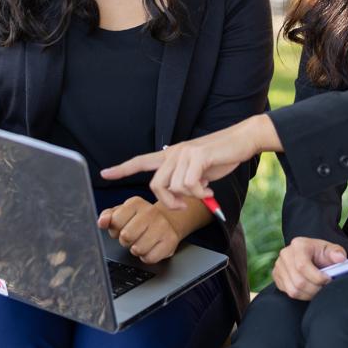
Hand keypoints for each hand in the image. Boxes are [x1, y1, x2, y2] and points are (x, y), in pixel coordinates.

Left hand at [96, 197, 180, 263]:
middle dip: (125, 241)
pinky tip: (150, 247)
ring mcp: (162, 226)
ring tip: (141, 241)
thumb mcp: (122, 213)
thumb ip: (108, 216)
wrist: (167, 222)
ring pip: (138, 249)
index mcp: (135, 203)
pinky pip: (150, 258)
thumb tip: (102, 221)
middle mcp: (150, 212)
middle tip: (132, 236)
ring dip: (136, 250)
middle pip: (126, 236)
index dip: (115, 229)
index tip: (121, 228)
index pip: (115, 221)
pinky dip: (147, 257)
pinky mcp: (170, 240)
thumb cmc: (140, 220)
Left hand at [100, 114, 282, 209]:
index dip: (122, 168)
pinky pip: (189, 184)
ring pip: (174, 187)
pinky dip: (199, 193)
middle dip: (168, 202)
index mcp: (172, 155)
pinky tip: (209, 190)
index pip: (141, 161)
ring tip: (204, 191)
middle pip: (156, 184)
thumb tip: (182, 193)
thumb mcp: (199, 171)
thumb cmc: (222, 156)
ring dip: (190, 196)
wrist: (242, 140)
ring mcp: (185, 153)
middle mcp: (174, 152)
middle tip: (182, 206)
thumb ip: (186, 179)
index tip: (105, 174)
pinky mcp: (197, 156)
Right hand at [272, 237, 347, 300]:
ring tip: (319, 290)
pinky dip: (302, 295)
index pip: (302, 265)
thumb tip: (340, 258)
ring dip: (309, 294)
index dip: (317, 277)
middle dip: (315, 289)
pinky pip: (289, 293)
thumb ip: (337, 253)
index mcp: (298, 245)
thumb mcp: (331, 250)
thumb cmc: (321, 253)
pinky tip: (310, 289)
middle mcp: (285, 254)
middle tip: (325, 288)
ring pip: (293, 290)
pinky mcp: (277, 277)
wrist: (310, 255)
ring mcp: (279, 266)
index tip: (328, 280)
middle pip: (298, 281)